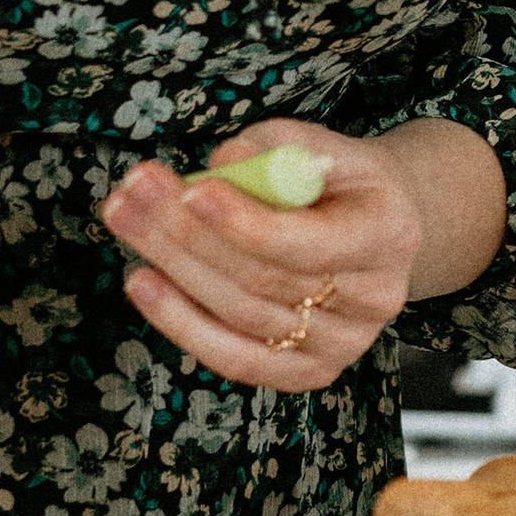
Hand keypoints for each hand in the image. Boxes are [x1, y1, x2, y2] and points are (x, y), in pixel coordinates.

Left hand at [102, 122, 438, 393]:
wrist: (373, 227)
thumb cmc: (336, 180)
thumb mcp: (320, 144)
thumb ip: (274, 147)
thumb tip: (223, 164)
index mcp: (389, 234)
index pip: (310, 243)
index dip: (245, 223)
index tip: (191, 189)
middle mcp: (374, 299)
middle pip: (264, 281)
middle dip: (187, 236)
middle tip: (133, 194)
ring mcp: (344, 344)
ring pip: (241, 317)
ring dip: (172, 268)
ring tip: (125, 220)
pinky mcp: (308, 371)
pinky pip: (237, 358)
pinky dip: (181, 323)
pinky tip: (143, 283)